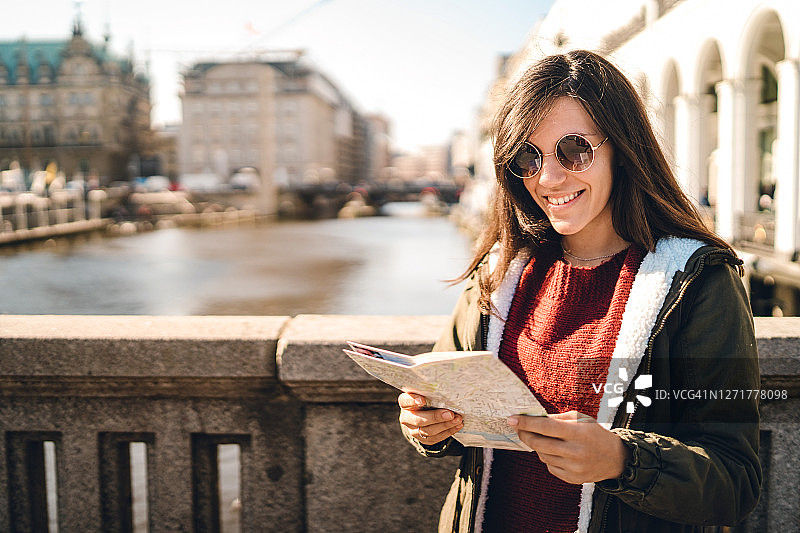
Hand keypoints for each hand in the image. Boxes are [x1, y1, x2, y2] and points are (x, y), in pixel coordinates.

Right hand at [398, 392, 462, 444]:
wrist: (424, 413)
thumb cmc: (427, 399)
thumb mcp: (425, 393)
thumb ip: (430, 392)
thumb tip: (446, 389)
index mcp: (405, 403)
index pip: (405, 401)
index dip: (413, 401)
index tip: (423, 400)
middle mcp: (406, 418)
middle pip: (418, 420)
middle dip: (435, 417)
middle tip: (450, 414)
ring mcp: (413, 430)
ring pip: (428, 431)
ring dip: (445, 425)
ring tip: (457, 419)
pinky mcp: (423, 439)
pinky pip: (435, 438)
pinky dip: (448, 431)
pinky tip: (457, 425)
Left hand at [508, 411, 630, 483]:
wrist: (615, 459)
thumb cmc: (594, 433)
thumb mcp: (580, 419)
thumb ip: (556, 418)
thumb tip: (532, 418)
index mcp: (577, 432)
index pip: (545, 426)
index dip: (526, 422)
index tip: (511, 419)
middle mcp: (575, 451)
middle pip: (539, 443)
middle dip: (524, 434)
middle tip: (518, 428)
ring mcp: (573, 467)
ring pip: (542, 455)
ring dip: (537, 445)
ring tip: (542, 438)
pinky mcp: (572, 479)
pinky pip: (549, 466)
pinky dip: (547, 457)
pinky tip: (555, 451)